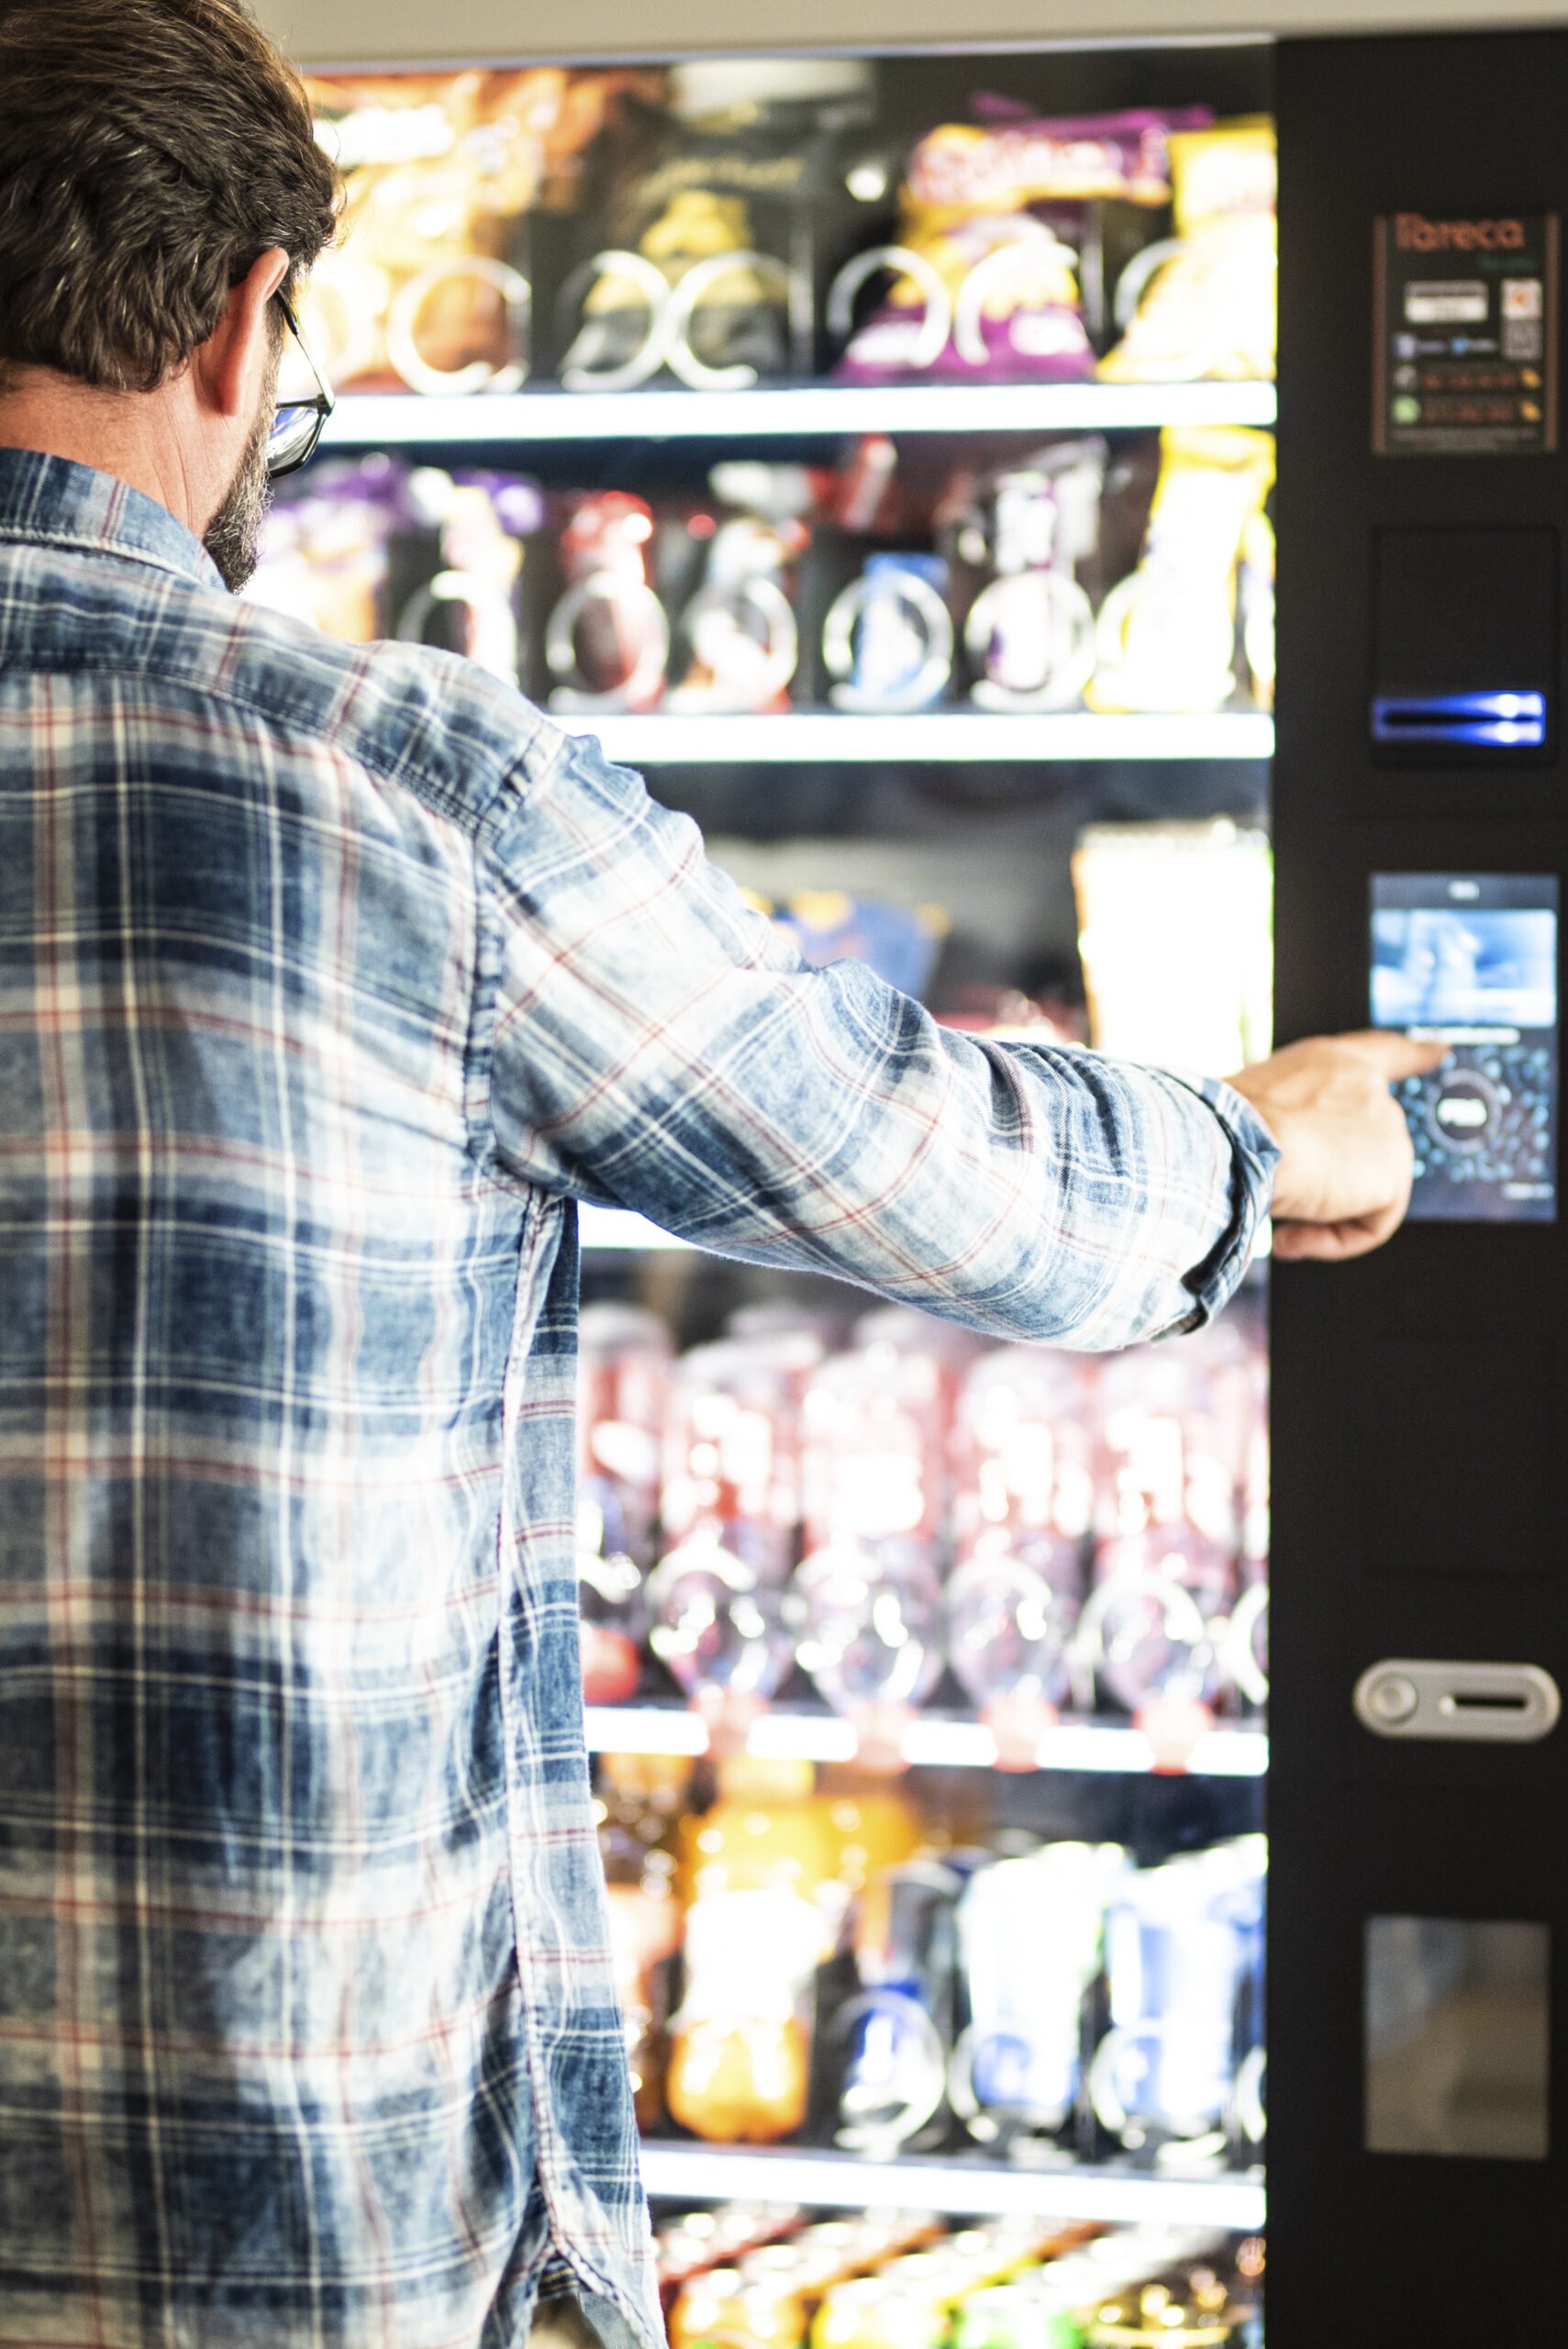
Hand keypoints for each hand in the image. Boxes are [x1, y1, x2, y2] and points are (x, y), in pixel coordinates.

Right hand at [1227, 1030, 1447, 1261]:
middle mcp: (1367, 1087)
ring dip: (1317, 1216)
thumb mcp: (1253, 1113)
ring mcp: (1388, 1128)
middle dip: (1328, 1186)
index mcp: (1330, 1062)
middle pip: (1371, 1148)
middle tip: (1282, 1201)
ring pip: (1361, 1193)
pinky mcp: (1394, 1173)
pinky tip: (1293, 1235)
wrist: (1238, 1140)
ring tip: (1278, 1220)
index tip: (1439, 1051)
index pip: (1381, 1052)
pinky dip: (1331, 1241)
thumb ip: (1285, 1129)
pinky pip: (1370, 1225)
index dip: (1411, 1054)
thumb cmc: (1225, 1128)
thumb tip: (1290, 1176)